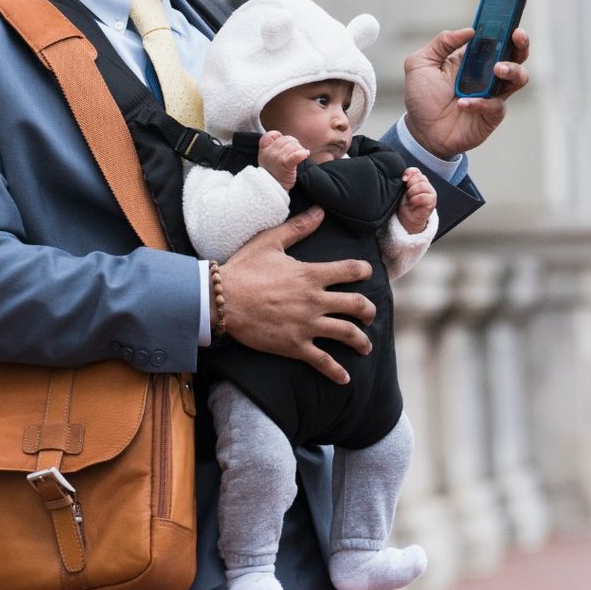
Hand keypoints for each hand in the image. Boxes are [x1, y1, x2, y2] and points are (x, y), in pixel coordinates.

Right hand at [218, 207, 375, 384]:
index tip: (366, 274)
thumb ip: (297, 228)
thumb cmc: (243, 269)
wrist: (221, 300)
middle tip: (369, 315)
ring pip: (347, 334)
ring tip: (365, 346)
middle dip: (368, 311)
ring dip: (361, 341)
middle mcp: (315, 300)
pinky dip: (336, 372)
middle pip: (356, 306)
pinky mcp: (294, 346)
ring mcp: (307, 325)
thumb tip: (319, 211)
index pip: (350, 271)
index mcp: (311, 274)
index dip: (363, 271)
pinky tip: (345, 378)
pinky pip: (323, 361)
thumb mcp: (270, 242)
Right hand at [257, 130, 309, 189]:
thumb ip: (272, 147)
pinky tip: (305, 154)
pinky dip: (303, 153)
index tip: (284, 145)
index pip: (271, 135)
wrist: (275, 190)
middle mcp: (269, 153)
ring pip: (294, 145)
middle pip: (287, 139)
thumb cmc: (274, 173)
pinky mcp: (286, 166)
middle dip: (294, 144)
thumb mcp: (268, 159)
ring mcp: (277, 159)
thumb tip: (282, 136)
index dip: (280, 136)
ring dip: (300, 149)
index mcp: (264, 150)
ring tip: (299, 157)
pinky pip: (297, 154)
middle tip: (295, 153)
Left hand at [397, 167, 436, 233]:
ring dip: (412, 192)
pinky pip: (425, 196)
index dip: (409, 173)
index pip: (415, 170)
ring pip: (422, 185)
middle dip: (410, 185)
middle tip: (406, 194)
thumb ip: (402, 181)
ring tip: (409, 199)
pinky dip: (416, 199)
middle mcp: (425, 184)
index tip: (403, 180)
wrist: (406, 218)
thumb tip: (404, 177)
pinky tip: (413, 203)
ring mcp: (430, 193)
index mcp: (417, 180)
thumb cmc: (402, 203)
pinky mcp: (432, 202)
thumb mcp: (400, 190)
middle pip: (419, 177)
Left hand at [403, 27, 529, 158]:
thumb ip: (441, 43)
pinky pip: (496, 105)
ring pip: (519, 78)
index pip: (495, 40)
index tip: (509, 19)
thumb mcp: (420, 64)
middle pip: (516, 55)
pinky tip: (463, 104)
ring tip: (498, 69)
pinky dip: (480, 103)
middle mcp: (487, 74)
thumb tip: (468, 31)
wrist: (421, 131)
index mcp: (472, 59)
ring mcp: (493, 94)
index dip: (505, 28)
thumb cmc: (422, 97)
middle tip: (517, 36)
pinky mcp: (492, 114)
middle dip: (522, 44)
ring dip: (512, 70)